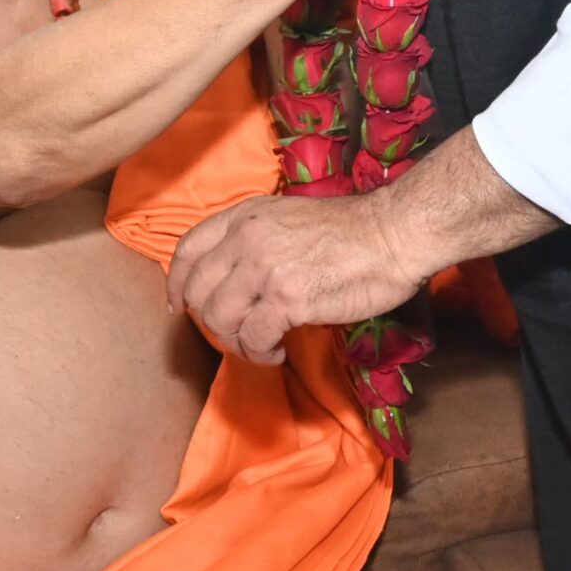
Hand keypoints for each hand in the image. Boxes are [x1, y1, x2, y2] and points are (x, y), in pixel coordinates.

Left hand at [166, 193, 427, 364]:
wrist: (393, 234)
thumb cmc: (352, 231)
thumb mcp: (289, 218)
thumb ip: (256, 240)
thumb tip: (235, 279)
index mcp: (246, 216)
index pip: (188, 250)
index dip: (178, 284)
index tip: (179, 307)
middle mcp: (247, 238)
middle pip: (198, 291)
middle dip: (210, 322)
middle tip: (236, 334)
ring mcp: (265, 267)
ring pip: (220, 319)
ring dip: (237, 342)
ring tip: (263, 345)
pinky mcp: (288, 298)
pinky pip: (253, 339)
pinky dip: (261, 353)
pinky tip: (278, 350)